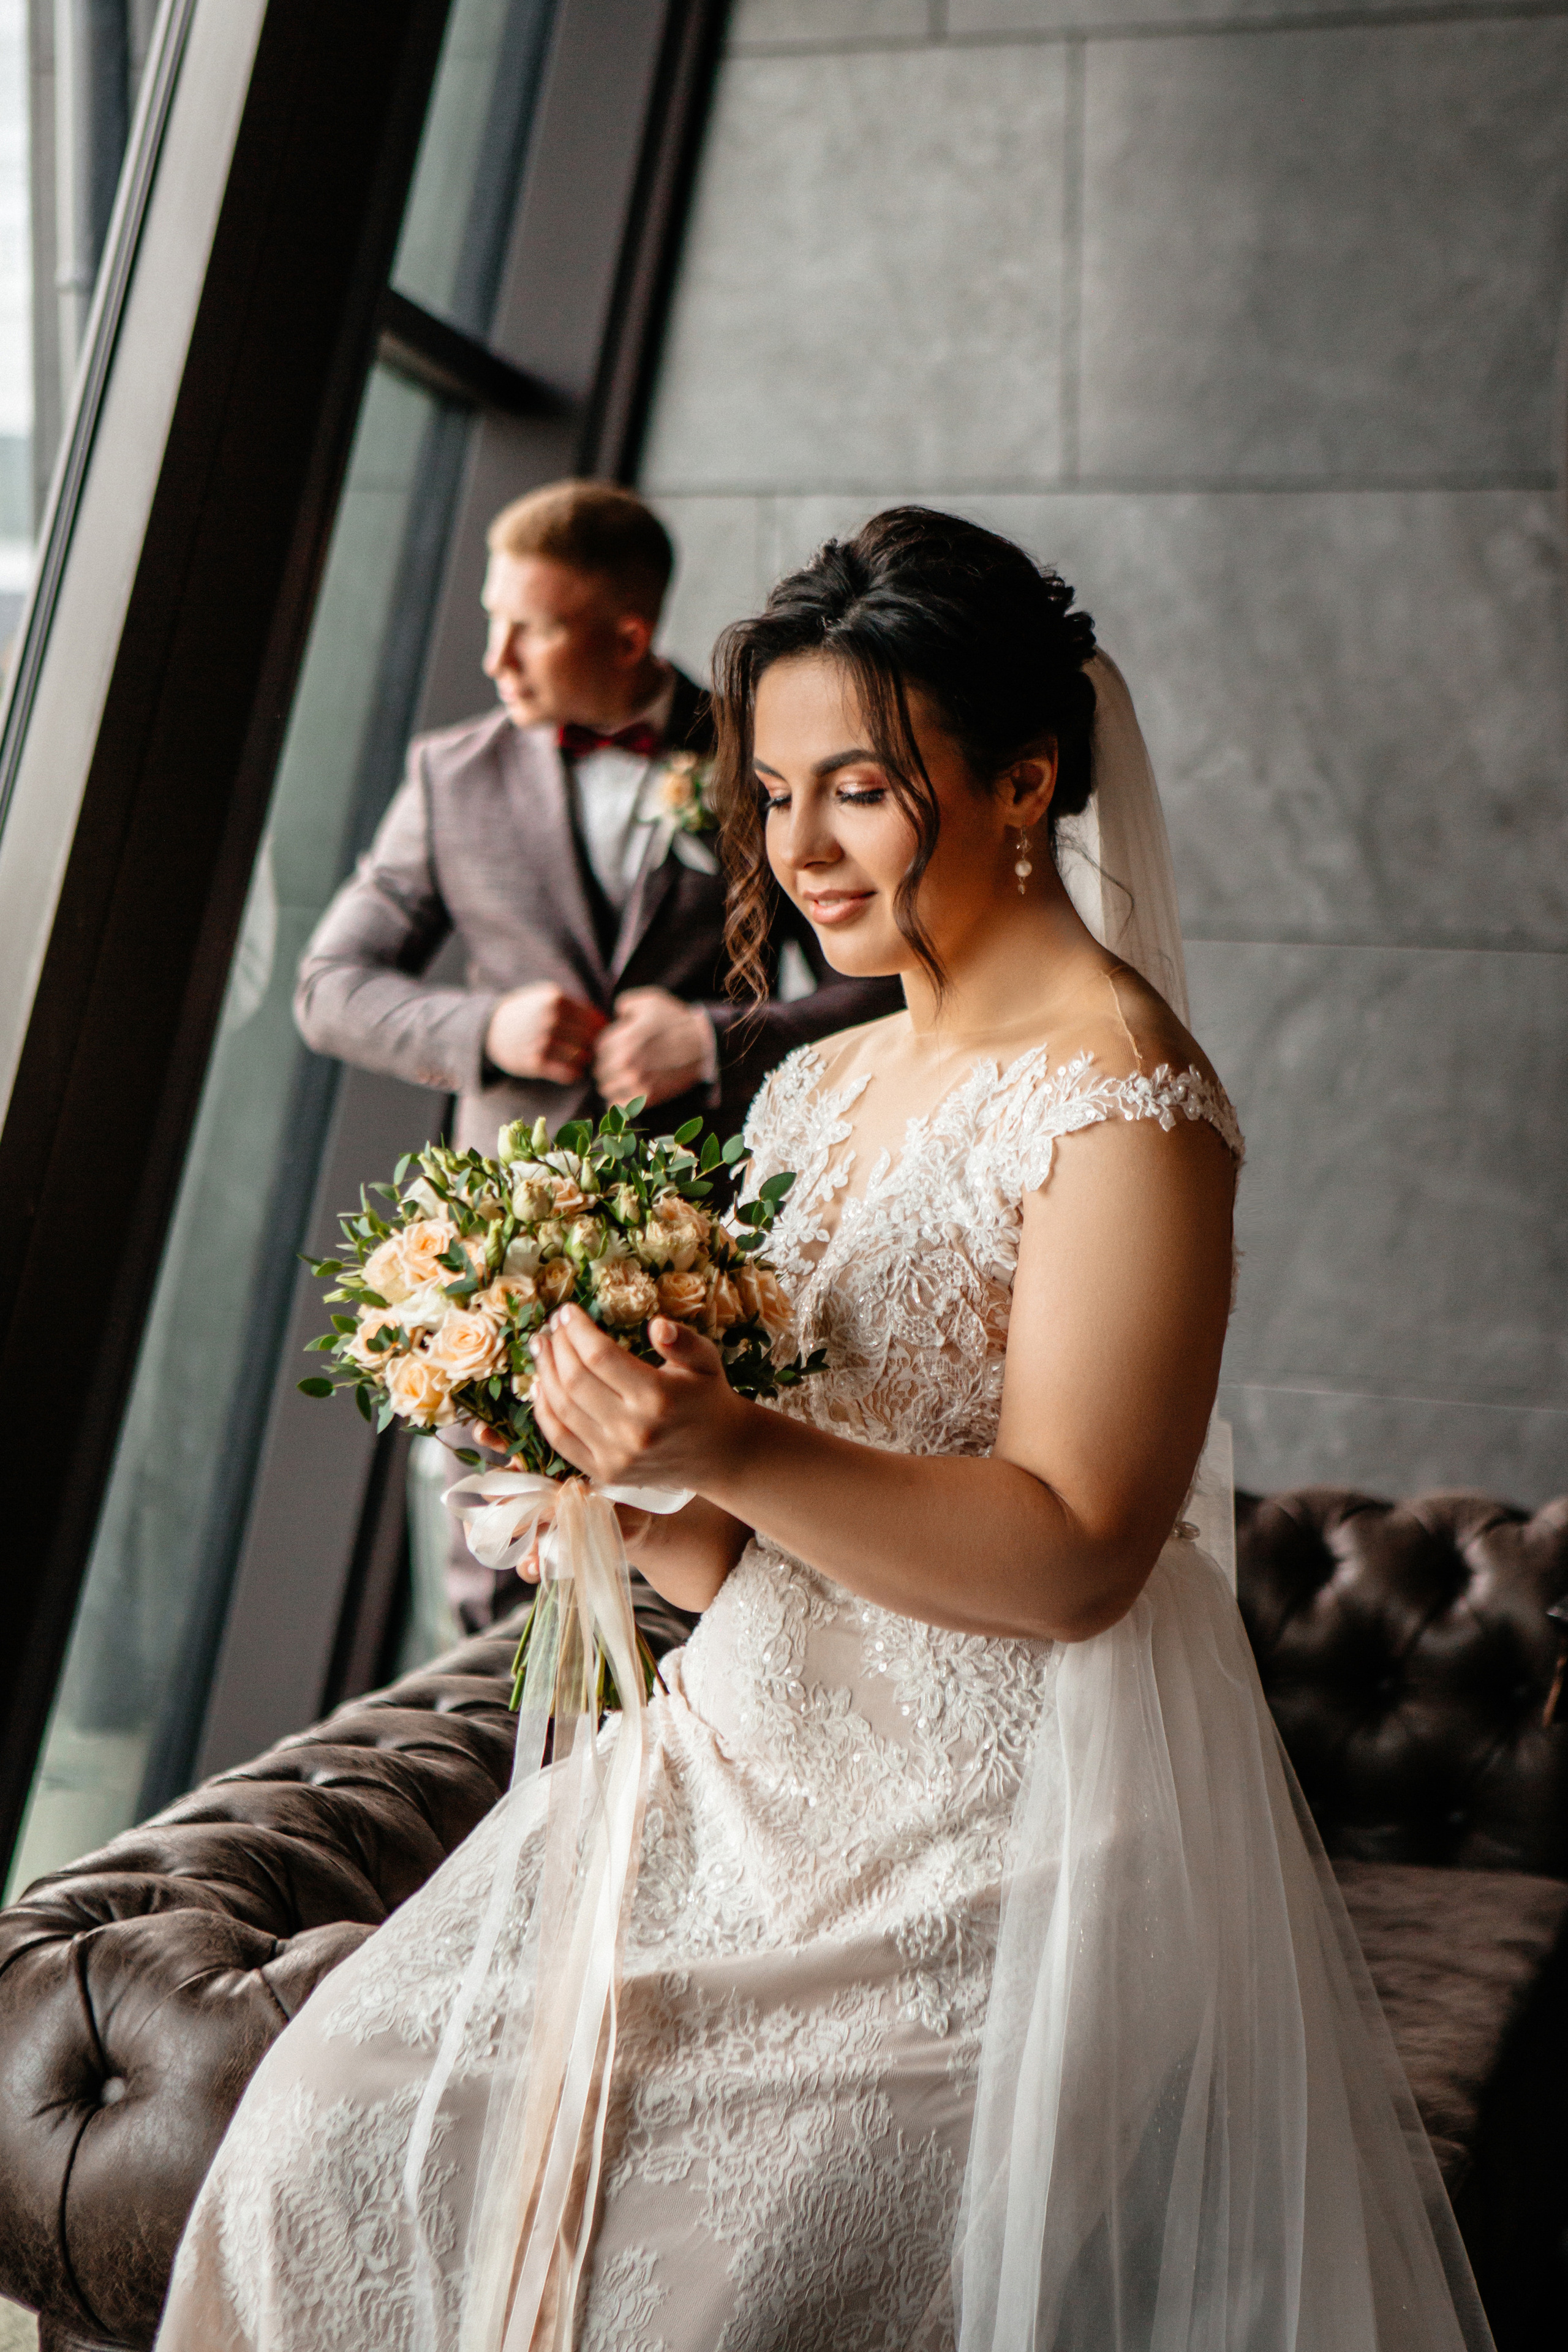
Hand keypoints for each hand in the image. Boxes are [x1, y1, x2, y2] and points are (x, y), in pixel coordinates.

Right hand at [486, 983, 605, 1084]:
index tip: (600, 1036)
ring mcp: (543, 1041)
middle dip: (595, 1046)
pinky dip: (574, 1073)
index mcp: (556, 1000)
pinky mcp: (536, 1062)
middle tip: (593, 1051)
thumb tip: (608, 1022)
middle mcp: (550, 1019)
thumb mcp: (547, 997)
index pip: (595, 1019)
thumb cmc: (527, 1013)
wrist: (491, 1030)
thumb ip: (576, 1006)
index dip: (602, 1030)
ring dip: (585, 1060)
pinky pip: (570, 1073)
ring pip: (583, 1057)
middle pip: (591, 1038)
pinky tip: (570, 1068)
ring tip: (582, 1059)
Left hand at [531, 1304, 746, 1491]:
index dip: (577, 1330)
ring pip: (561, 1408)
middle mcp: (633, 1430)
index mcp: (658, 1397)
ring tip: (541, 1348)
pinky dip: (544, 1411)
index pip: (600, 1357)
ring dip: (544, 1374)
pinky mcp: (604, 1473)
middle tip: (552, 1326)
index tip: (567, 1312)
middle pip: (575, 1380)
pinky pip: (560, 1440)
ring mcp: (615, 1456)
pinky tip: (539, 1386)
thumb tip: (656, 1325)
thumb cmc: (706, 1398)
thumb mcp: (707, 1361)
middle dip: (557, 1347)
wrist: (717, 1454)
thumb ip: (683, 1340)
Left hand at [592, 987, 713, 1109]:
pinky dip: (619, 1101)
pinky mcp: (647, 1097)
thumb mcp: (651, 1000)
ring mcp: (636, 1082)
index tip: (620, 1047)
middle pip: (600, 1069)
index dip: (610, 1046)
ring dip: (612, 1083)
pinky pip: (618, 1106)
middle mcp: (626, 1062)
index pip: (600, 1048)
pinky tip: (627, 1093)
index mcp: (624, 1039)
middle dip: (609, 1065)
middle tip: (623, 1063)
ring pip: (606, 1088)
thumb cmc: (677, 1021)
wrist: (705, 1046)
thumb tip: (615, 1014)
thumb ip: (625, 1003)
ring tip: (623, 1079)